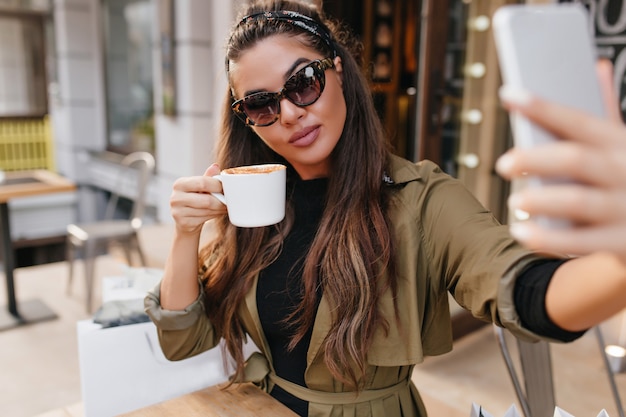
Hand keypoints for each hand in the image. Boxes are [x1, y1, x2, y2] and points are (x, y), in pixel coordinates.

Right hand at [170, 163, 226, 234]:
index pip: (203, 182)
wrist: (186, 219)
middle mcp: (175, 197)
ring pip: (207, 210)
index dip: (218, 186)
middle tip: (229, 200)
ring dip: (220, 209)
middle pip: (207, 200)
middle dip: (221, 201)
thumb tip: (215, 166)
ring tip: (224, 206)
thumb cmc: (195, 199)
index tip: (226, 188)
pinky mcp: (183, 223)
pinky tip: (216, 212)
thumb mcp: (200, 187)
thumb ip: (207, 177)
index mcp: (180, 184)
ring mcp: (177, 211)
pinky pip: (205, 218)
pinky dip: (214, 215)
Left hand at [496, 60, 625, 262]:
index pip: (578, 120)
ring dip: (541, 200)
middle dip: (535, 158)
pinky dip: (547, 237)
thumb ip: (607, 113)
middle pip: (575, 159)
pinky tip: (521, 231)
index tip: (508, 94)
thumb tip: (594, 66)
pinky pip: (581, 242)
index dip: (542, 107)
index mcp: (622, 143)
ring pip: (579, 201)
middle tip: (503, 164)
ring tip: (515, 200)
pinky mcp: (624, 242)